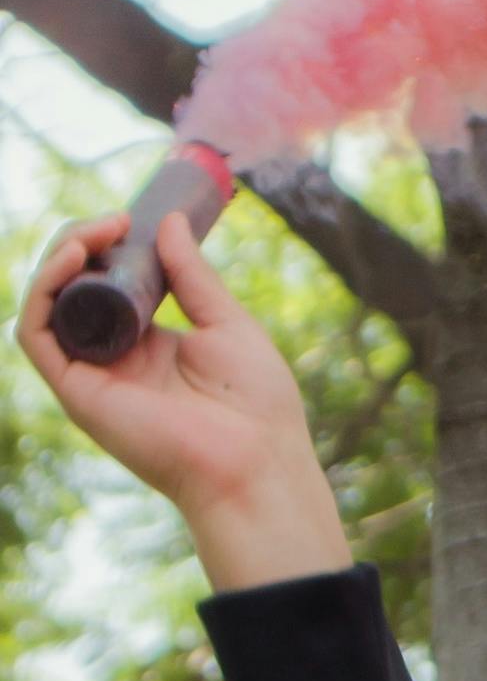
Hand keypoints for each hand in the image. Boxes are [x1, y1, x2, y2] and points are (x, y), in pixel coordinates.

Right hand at [17, 208, 351, 590]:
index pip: (105, 285)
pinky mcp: (75, 390)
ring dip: (59, 257)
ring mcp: (90, 374)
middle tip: (116, 221)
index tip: (131, 219)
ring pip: (46, 303)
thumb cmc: (256, 405)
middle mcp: (111, 359)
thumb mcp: (227, 324)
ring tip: (97, 233)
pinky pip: (35, 333)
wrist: (256, 462)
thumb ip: (194, 277)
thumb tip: (167, 222)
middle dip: (82, 242)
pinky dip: (44, 289)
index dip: (107, 246)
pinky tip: (75, 259)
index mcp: (147, 344)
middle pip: (70, 288)